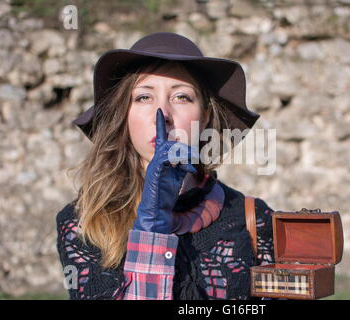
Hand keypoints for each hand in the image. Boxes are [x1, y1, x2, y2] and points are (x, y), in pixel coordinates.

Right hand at [132, 109, 198, 233]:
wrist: (156, 211)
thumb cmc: (165, 195)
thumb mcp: (176, 176)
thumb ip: (181, 165)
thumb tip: (190, 160)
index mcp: (160, 159)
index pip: (159, 138)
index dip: (159, 124)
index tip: (159, 112)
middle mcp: (155, 159)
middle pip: (170, 143)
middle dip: (185, 148)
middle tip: (195, 158)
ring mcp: (154, 165)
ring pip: (170, 149)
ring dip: (185, 154)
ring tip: (192, 165)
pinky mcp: (154, 172)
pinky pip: (167, 159)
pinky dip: (181, 162)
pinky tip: (188, 171)